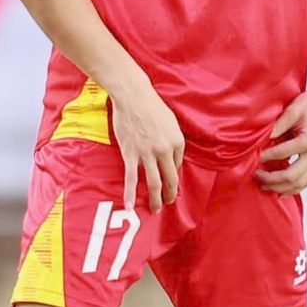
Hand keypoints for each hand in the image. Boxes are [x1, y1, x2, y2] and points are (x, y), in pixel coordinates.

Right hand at [110, 80, 185, 212]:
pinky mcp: (131, 154)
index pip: (177, 166)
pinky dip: (130, 193)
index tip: (169, 182)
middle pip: (170, 179)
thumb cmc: (152, 107)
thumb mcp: (171, 122)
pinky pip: (131, 178)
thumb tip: (172, 159)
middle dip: (170, 195)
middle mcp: (165, 150)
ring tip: (155, 210)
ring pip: (154, 183)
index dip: (173, 175)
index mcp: (177, 142)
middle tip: (168, 203)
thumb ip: (173, 141)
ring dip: (156, 199)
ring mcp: (147, 154)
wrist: (133, 96)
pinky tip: (129, 206)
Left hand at [259, 83, 306, 194]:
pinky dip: (293, 188)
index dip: (266, 157)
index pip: (283, 154)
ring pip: (301, 183)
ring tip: (265, 187)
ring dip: (281, 188)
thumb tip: (261, 141)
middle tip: (256, 176)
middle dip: (272, 180)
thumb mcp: (293, 110)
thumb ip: (277, 126)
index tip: (254, 157)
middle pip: (292, 176)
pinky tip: (280, 191)